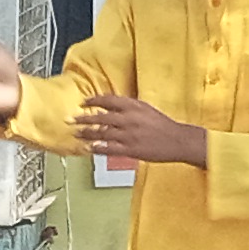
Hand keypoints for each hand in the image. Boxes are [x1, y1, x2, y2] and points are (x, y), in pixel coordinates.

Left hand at [73, 94, 209, 167]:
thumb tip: (112, 107)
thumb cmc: (163, 125)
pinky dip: (98, 147)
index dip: (94, 100)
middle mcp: (129, 118)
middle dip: (83, 118)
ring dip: (87, 133)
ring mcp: (129, 134)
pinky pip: (109, 148)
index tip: (83, 102)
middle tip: (71, 119)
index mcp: (134, 106)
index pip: (109, 100)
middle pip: (101, 117)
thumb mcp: (146, 109)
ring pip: (102, 133)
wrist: (177, 140)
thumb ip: (129, 108)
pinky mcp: (130, 149)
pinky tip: (90, 148)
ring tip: (76, 134)